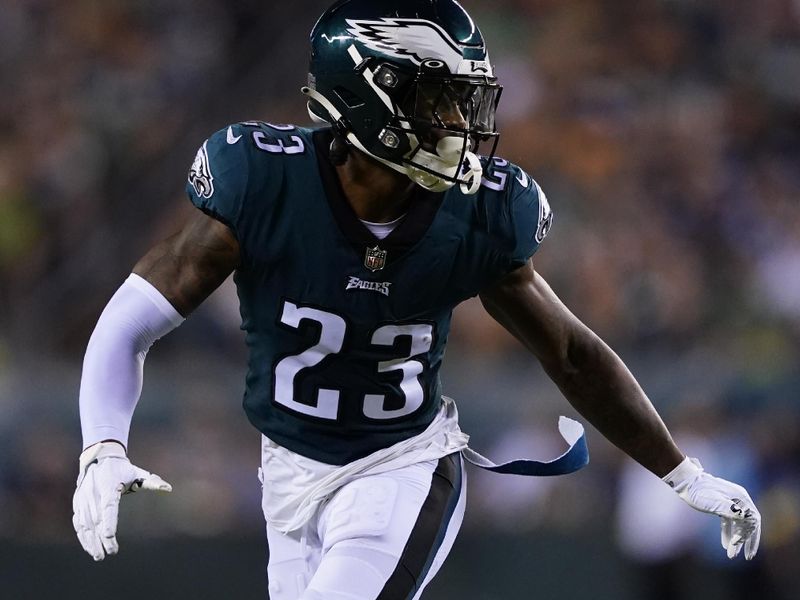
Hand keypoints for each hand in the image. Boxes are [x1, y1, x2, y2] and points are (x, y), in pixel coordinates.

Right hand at [72, 441, 171, 560]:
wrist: (99, 457)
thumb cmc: (121, 468)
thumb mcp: (137, 472)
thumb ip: (152, 482)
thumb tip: (168, 489)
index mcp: (109, 486)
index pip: (108, 507)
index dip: (108, 523)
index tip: (110, 537)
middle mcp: (93, 493)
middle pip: (96, 520)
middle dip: (101, 538)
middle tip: (108, 553)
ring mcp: (83, 498)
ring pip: (84, 523)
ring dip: (90, 541)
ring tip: (98, 555)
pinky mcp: (78, 502)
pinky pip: (78, 522)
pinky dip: (82, 535)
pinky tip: (88, 546)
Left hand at [663, 456, 760, 559]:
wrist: (685, 481)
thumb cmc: (698, 491)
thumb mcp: (713, 502)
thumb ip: (729, 509)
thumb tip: (745, 516)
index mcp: (741, 498)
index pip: (753, 519)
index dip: (749, 534)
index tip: (738, 544)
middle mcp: (739, 499)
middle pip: (749, 523)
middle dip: (747, 541)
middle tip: (748, 557)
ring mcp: (731, 502)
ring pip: (738, 524)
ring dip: (736, 539)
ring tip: (732, 555)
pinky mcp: (721, 504)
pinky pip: (729, 521)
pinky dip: (727, 532)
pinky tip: (724, 544)